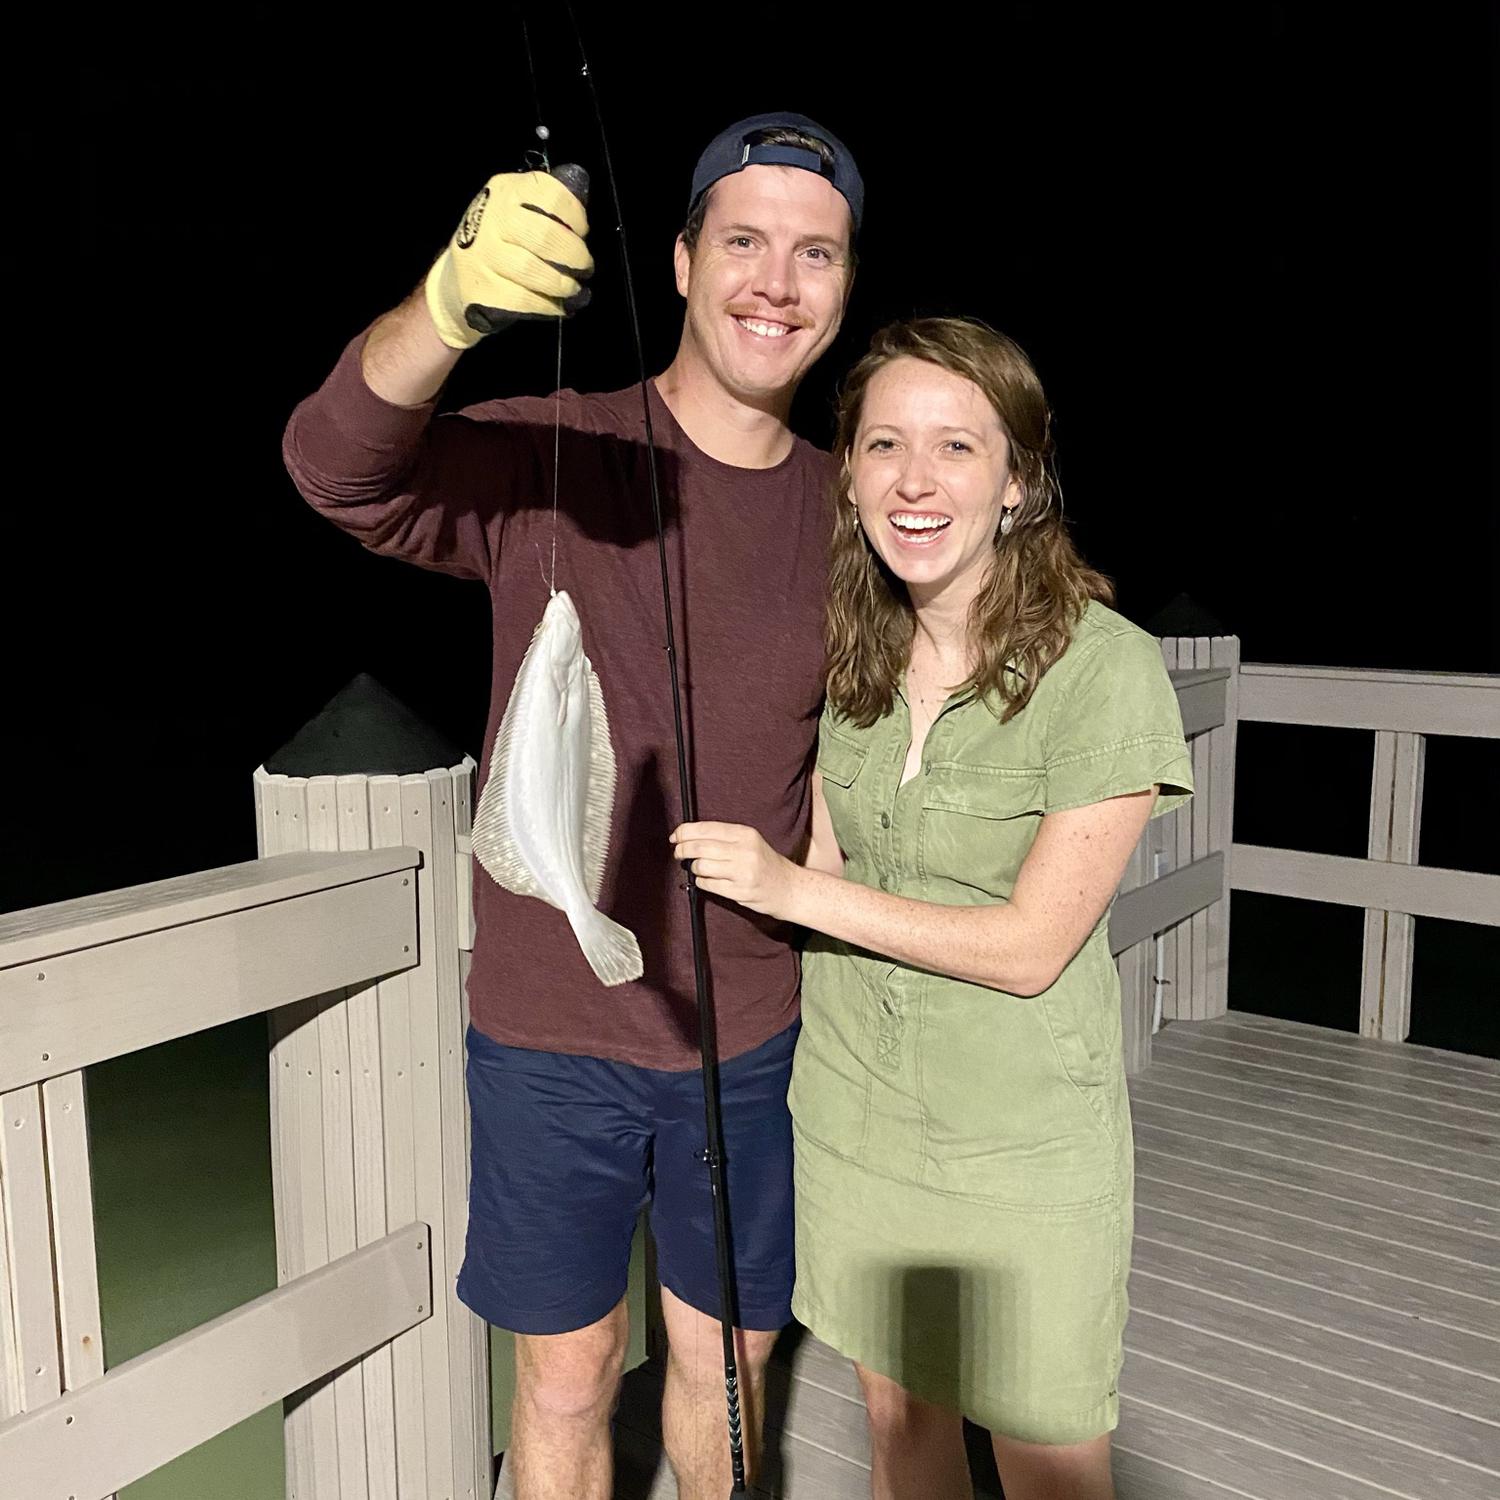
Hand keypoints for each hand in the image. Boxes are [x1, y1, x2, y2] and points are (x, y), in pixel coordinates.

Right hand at [424, 168, 592, 348]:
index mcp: (506, 190)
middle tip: (584, 267)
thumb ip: (551, 204)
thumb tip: (582, 199)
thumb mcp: (522, 208)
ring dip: (562, 283)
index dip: (575, 216)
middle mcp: (491, 218)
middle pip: (543, 235)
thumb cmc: (505, 239)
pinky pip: (522, 299)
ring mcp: (482, 254)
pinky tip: (559, 305)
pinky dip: (548, 305)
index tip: (582, 232)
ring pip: (531, 269)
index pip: (549, 194)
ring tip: (573, 288)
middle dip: (573, 255)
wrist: (462, 273)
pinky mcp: (480, 288)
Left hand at [670, 822, 801, 918]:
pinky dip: (701, 881)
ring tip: (697, 868)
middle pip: (700, 847)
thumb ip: (723, 837)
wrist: (788, 887)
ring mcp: (742, 872)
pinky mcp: (739, 891)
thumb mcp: (749, 841)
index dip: (684, 832)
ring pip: (701, 866)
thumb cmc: (765, 864)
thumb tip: (688, 836)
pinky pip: (708, 884)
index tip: (675, 836)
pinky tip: (706, 879)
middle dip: (682, 850)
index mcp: (745, 834)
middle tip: (678, 853)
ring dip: (693, 868)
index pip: (706, 828)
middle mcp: (744, 850)